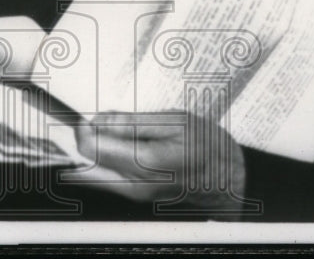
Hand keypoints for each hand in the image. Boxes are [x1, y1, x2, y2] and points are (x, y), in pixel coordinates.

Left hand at [74, 111, 245, 210]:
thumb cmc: (207, 147)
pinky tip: (127, 147)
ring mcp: (134, 195)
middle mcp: (135, 185)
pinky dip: (107, 160)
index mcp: (145, 162)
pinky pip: (106, 178)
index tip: (99, 116)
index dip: (88, 126)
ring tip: (122, 134)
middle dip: (89, 139)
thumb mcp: (174, 121)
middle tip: (106, 124)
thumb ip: (132, 122)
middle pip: (85, 164)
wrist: (228, 179)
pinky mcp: (135, 197)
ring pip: (92, 173)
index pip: (91, 146)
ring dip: (97, 150)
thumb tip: (100, 121)